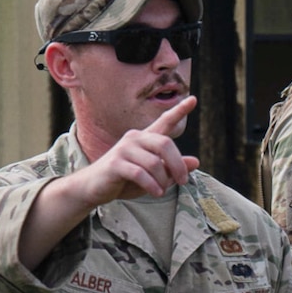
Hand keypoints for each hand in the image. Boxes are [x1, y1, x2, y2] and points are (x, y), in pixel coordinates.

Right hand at [73, 95, 199, 204]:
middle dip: (178, 165)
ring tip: (161, 191)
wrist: (95, 188)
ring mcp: (124, 149)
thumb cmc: (125, 180)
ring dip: (163, 180)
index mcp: (145, 138)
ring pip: (154, 163)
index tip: (193, 99)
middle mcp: (134, 138)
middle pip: (165, 144)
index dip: (179, 111)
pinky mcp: (115, 163)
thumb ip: (172, 168)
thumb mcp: (154, 175)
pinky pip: (140, 173)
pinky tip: (155, 192)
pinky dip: (152, 185)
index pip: (164, 122)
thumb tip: (196, 161)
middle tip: (183, 181)